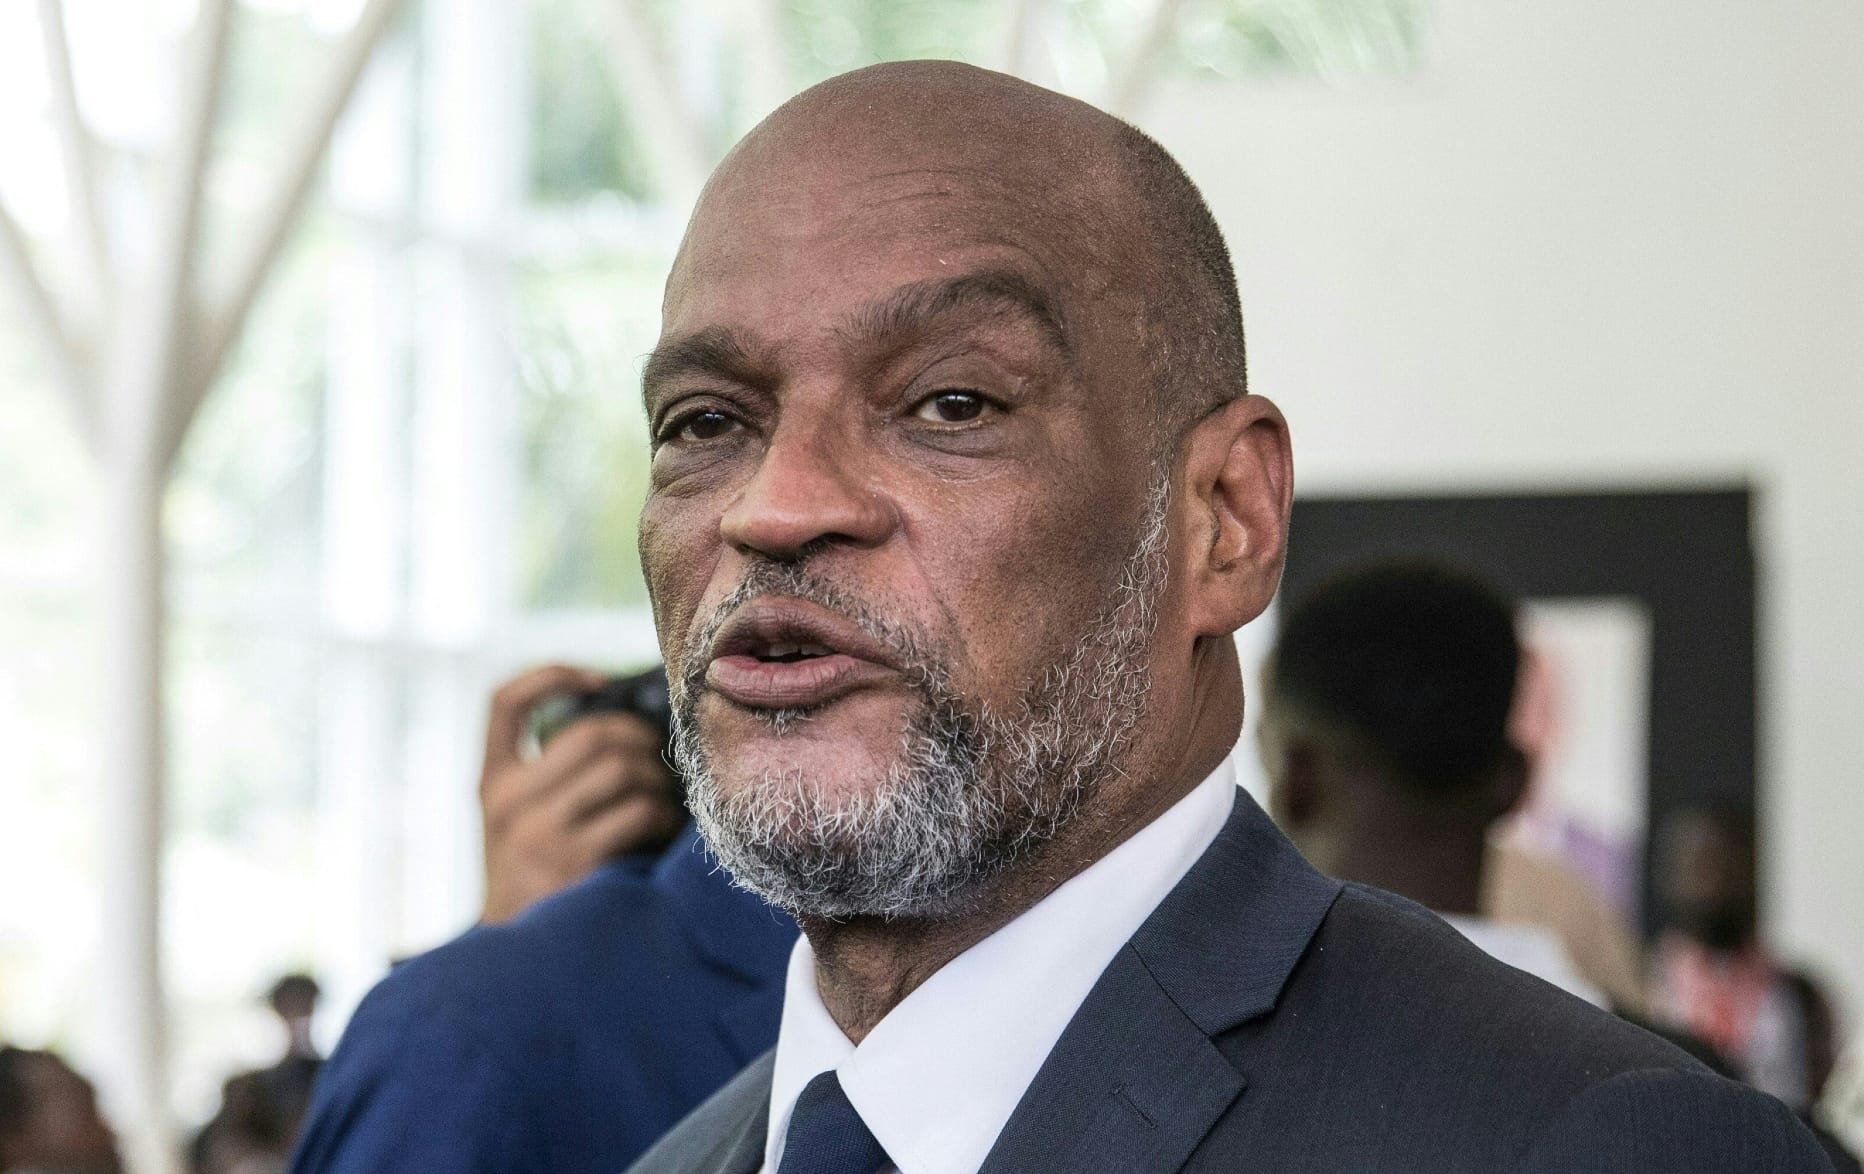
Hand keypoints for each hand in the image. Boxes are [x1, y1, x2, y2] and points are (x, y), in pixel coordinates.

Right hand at [478, 665, 686, 922]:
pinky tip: (661, 831)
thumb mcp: (515, 827)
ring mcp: (538, 833)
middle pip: (591, 733)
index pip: (504, 701)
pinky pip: (639, 812)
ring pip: (622, 769)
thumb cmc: (535, 884)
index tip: (596, 678)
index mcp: (490, 784)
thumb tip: (631, 727)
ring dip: (656, 780)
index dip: (551, 674)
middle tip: (653, 760)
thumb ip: (547, 779)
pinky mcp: (574, 863)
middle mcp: (507, 802)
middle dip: (638, 738)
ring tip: (659, 801)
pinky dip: (662, 816)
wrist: (512, 969)